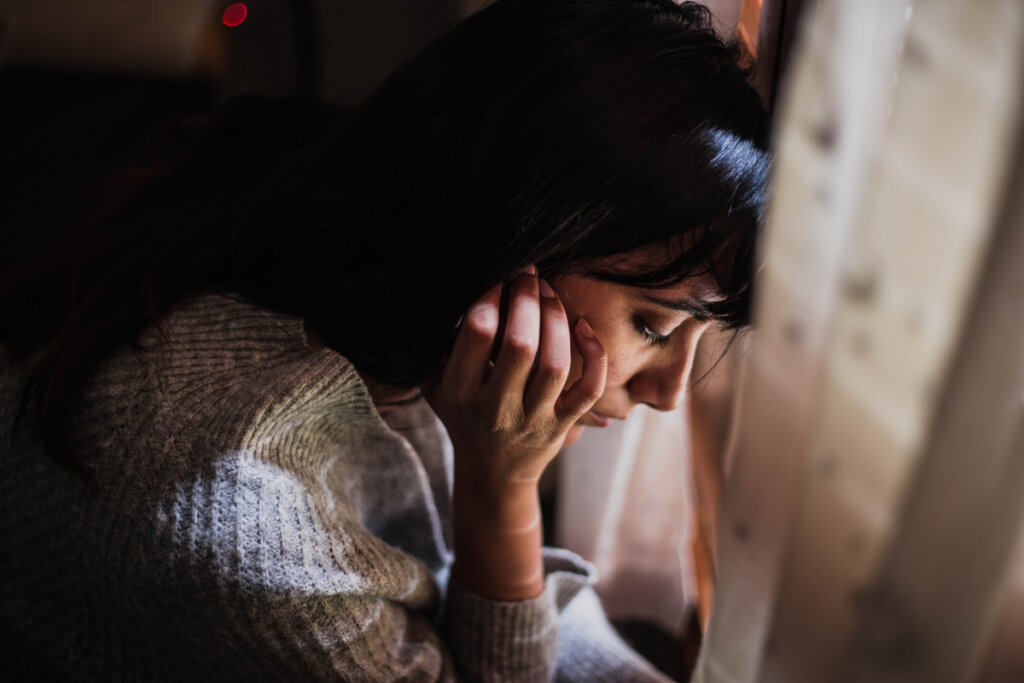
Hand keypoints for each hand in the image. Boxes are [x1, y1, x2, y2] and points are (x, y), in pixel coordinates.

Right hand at [426, 267, 606, 486]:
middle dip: (527, 299)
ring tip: (549, 291)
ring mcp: (534, 418)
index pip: (477, 334)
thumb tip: (449, 290)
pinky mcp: (563, 424)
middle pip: (521, 344)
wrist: (492, 472)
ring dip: (556, 319)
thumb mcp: (434, 385)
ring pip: (555, 363)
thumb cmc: (462, 414)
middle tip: (527, 273)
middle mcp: (497, 409)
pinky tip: (583, 326)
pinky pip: (589, 388)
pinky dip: (594, 354)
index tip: (497, 274)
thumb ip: (435, 346)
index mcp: (460, 392)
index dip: (490, 296)